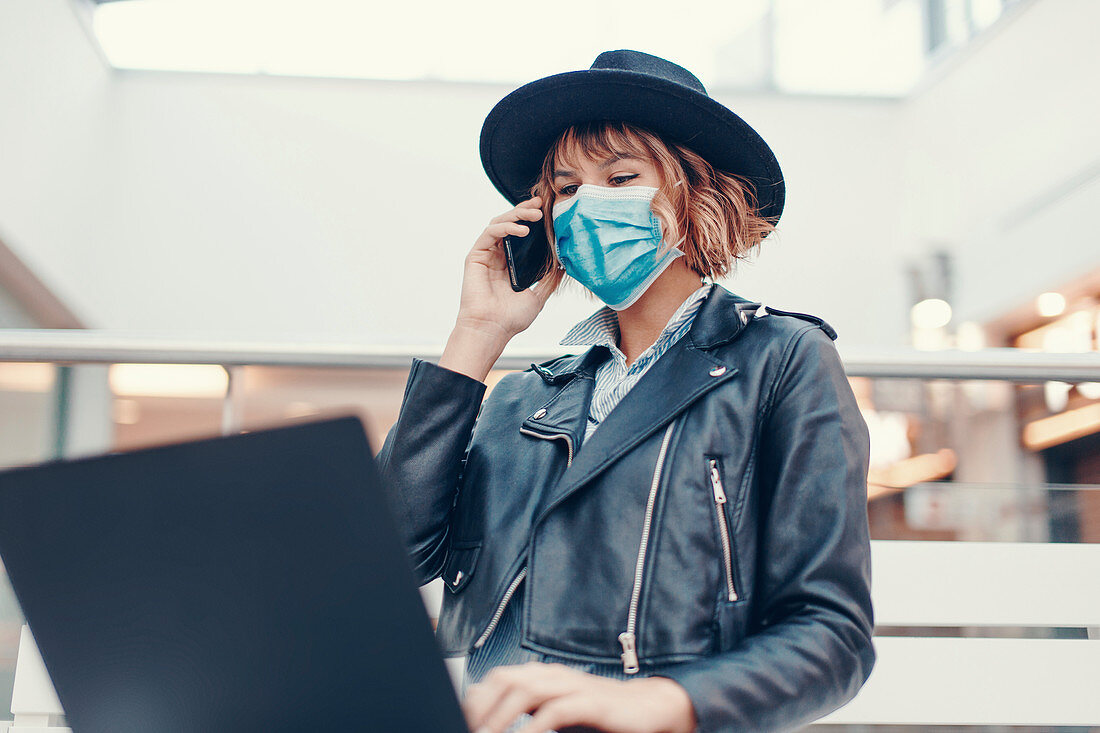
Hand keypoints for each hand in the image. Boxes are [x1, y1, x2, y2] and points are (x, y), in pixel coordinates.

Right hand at [455, 196, 552, 340]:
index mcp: (510, 263)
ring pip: (499, 223)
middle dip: (525, 211)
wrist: (492, 329)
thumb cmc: (511, 318)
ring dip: (517, 215)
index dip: (532, 221)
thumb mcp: (538, 296)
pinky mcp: (476, 256)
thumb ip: (548, 280)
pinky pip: (490, 233)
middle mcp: (497, 256)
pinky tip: (521, 230)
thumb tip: (564, 265)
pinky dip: (506, 227)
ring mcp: (486, 255)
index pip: (521, 234)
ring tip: (535, 216)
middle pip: (510, 224)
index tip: (548, 212)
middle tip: (541, 206)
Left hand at [463, 662, 696, 732]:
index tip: (465, 723)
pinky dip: (534, 728)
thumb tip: (495, 725)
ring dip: (501, 718)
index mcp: (544, 677)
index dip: (478, 700)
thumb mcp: (560, 714)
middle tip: (471, 731)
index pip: (498, 678)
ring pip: (525, 690)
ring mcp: (574, 686)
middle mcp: (555, 676)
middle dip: (482, 708)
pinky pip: (556, 710)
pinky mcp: (592, 702)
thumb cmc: (603, 715)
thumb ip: (531, 714)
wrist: (651, 709)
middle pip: (505, 680)